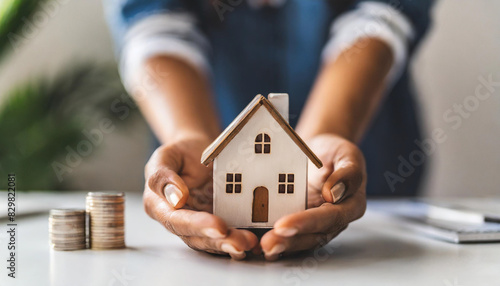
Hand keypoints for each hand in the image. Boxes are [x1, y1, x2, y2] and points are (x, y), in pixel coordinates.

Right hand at [143, 134, 257, 258]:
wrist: (197, 150)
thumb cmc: (179, 153)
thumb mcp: (164, 156)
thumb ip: (162, 176)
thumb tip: (176, 198)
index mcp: (160, 207)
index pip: (177, 221)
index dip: (198, 225)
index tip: (219, 226)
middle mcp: (179, 220)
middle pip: (197, 237)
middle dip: (219, 242)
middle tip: (240, 243)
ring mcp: (200, 223)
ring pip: (213, 240)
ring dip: (231, 244)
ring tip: (249, 243)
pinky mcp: (218, 221)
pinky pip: (227, 234)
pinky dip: (239, 238)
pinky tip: (254, 241)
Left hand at [260, 134, 366, 259]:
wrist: (318, 152)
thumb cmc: (334, 153)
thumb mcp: (347, 154)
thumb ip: (348, 173)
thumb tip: (333, 193)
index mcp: (348, 206)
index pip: (328, 218)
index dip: (306, 223)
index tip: (283, 225)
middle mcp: (330, 222)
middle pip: (311, 237)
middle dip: (288, 242)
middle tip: (266, 244)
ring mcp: (311, 226)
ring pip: (296, 241)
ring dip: (278, 246)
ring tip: (258, 247)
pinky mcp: (294, 224)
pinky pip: (283, 235)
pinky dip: (267, 239)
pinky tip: (251, 243)